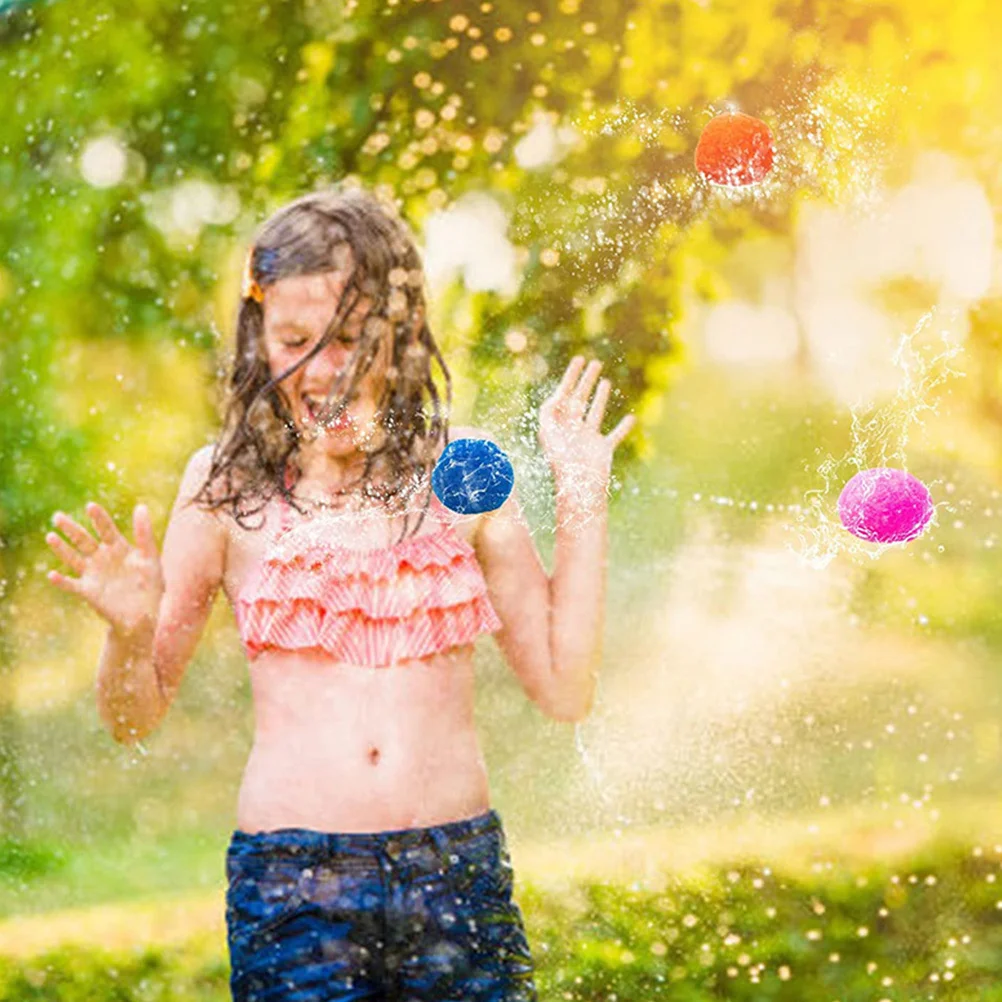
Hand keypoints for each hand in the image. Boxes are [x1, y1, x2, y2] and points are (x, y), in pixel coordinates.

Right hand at [45, 502, 163, 638]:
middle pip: (84, 540)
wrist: (145, 614)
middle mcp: (102, 558)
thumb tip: (141, 506)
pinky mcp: (88, 591)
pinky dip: (61, 581)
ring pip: (73, 558)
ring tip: (51, 537)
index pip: (106, 529)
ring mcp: (94, 574)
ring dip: (62, 549)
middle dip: (71, 528)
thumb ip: (144, 534)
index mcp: (118, 548)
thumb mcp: (150, 558)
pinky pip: (71, 585)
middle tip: (58, 516)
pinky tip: (52, 575)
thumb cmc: (151, 584)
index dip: (98, 518)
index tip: (90, 506)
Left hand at [538, 355, 635, 501]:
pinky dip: (624, 427)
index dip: (570, 377)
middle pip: (579, 399)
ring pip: (595, 413)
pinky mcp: (603, 450)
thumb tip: (556, 396)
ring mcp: (589, 439)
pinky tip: (632, 418)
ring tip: (605, 381)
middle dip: (585, 380)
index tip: (579, 360)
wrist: (578, 486)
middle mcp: (573, 429)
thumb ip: (548, 412)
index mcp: (559, 424)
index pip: (564, 394)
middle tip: (594, 362)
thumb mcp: (549, 433)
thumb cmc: (562, 463)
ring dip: (600, 397)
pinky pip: (615, 435)